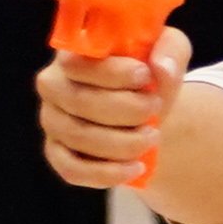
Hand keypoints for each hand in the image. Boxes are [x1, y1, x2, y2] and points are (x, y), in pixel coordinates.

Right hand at [36, 26, 187, 190]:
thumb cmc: (151, 77)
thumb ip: (170, 49)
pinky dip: (107, 173)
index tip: (144, 76)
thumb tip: (161, 68)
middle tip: (155, 109)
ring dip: (123, 142)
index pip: (77, 63)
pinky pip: (72, 169)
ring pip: (79, 137)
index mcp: (73, 55)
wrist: (147, 112)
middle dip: (127, 109)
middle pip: (80, 102)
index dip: (112, 73)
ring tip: (153, 137)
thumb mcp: (168, 53)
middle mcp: (53, 86)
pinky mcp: (58, 152)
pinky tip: (136, 168)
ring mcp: (52, 121)